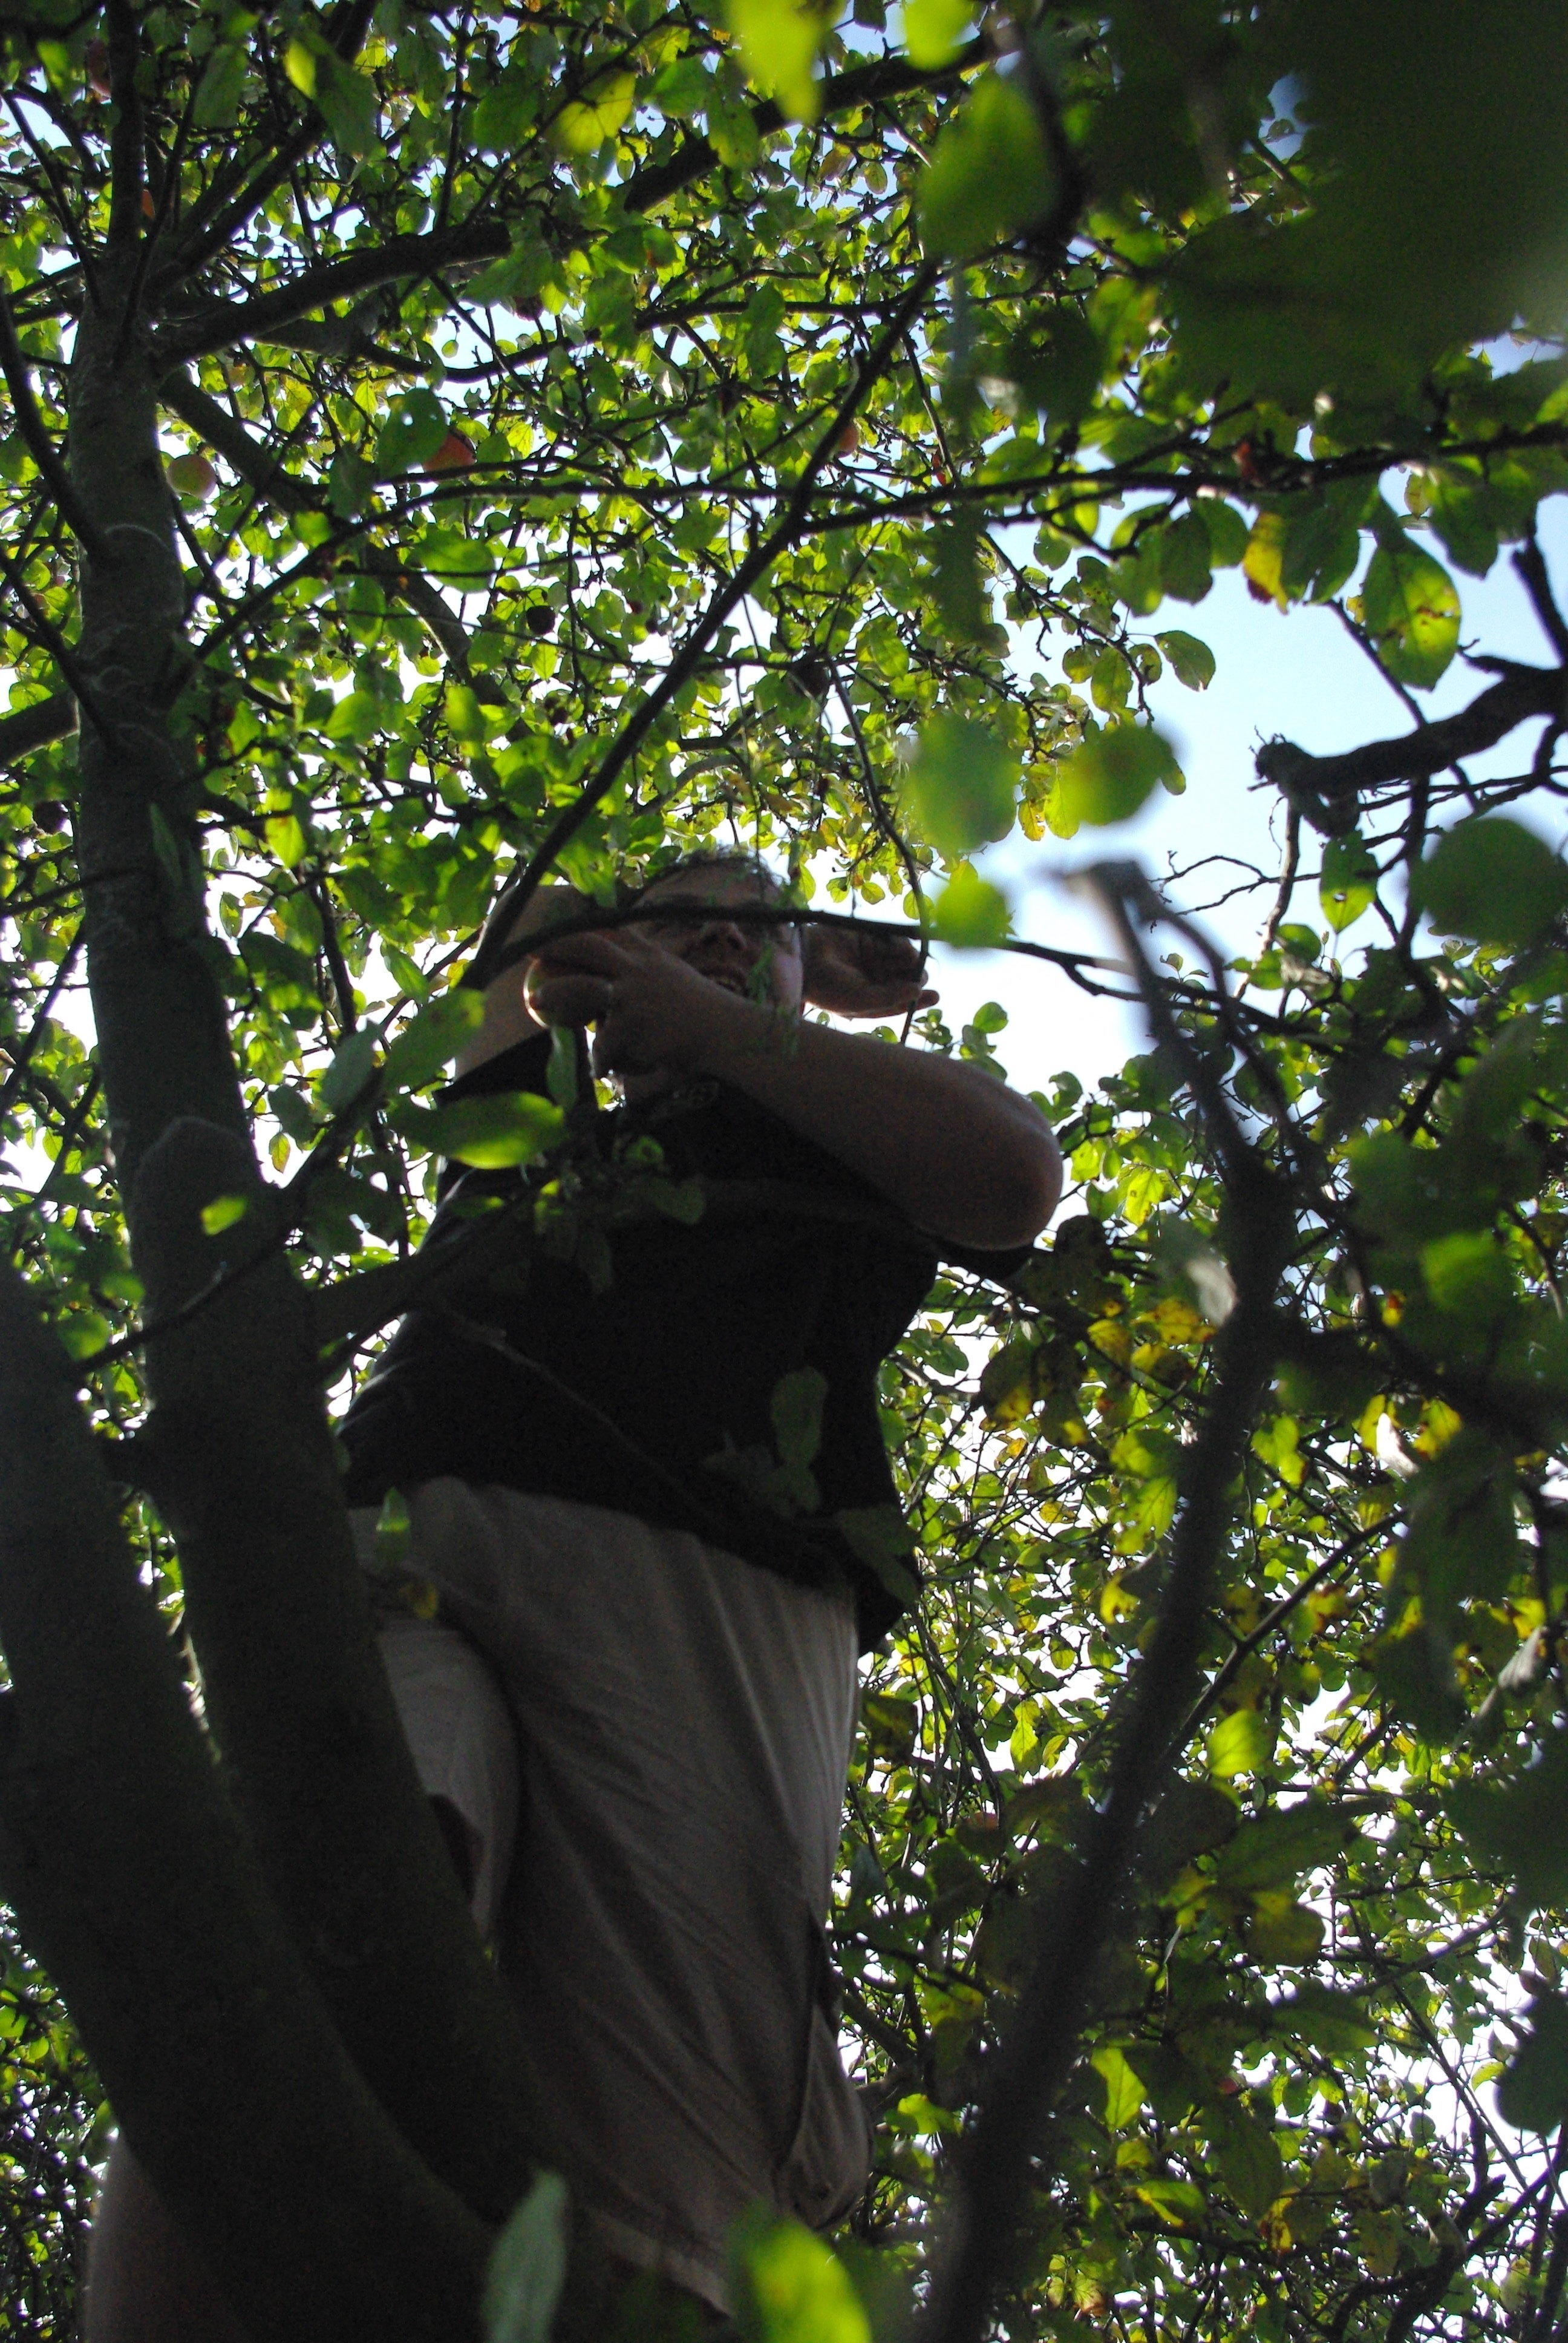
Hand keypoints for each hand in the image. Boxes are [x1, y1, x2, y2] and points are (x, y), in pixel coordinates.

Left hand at [525, 928, 753, 1077]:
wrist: (724, 1032)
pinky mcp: (631, 1024)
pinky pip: (603, 1045)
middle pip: (587, 946)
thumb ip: (646, 972)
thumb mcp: (674, 977)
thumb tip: (617, 983)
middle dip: (555, 945)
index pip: (609, 932)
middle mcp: (637, 968)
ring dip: (555, 993)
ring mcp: (632, 994)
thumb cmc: (701, 1010)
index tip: (553, 929)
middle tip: (530, 951)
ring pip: (582, 988)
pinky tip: (602, 1071)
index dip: (578, 928)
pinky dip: (601, 1061)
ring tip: (537, 1000)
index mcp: (648, 955)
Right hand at [802, 924, 937, 1018]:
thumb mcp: (860, 1000)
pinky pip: (897, 941)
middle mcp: (880, 981)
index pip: (905, 1001)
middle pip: (911, 977)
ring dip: (909, 957)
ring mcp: (877, 959)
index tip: (935, 996)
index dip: (922, 1000)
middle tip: (914, 970)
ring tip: (899, 955)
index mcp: (877, 1000)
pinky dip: (900, 943)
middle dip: (915, 974)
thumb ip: (890, 997)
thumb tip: (918, 991)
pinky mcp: (874, 939)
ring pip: (907, 959)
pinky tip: (895, 946)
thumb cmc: (829, 987)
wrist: (804, 957)